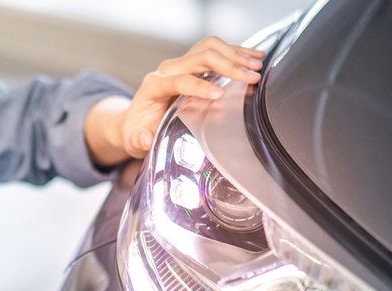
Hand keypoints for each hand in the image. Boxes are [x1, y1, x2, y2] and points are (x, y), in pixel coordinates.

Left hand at [85, 36, 264, 166]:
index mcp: (153, 86)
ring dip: (235, 54)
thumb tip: (145, 137)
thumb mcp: (134, 140)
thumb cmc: (137, 132)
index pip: (180, 80)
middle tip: (251, 78)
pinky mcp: (190, 65)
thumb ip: (138, 139)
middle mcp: (166, 70)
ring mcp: (179, 65)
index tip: (219, 94)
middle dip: (228, 66)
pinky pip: (213, 51)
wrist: (134, 121)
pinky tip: (253, 57)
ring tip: (257, 65)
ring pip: (209, 48)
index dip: (199, 86)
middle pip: (200, 57)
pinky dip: (234, 52)